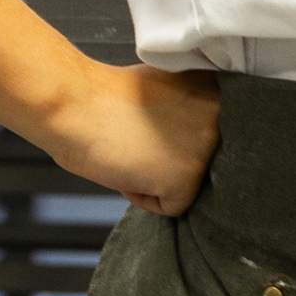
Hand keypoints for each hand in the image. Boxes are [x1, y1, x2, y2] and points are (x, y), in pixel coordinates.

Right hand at [33, 63, 223, 215]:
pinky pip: (171, 207)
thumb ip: (189, 109)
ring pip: (187, 183)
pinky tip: (126, 167)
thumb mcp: (165, 90)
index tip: (149, 127)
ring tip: (131, 149)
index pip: (207, 135)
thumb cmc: (103, 98)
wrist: (73, 103)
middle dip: (167, 158)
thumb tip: (196, 139)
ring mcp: (207, 146)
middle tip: (136, 139)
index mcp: (216, 88)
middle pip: (200, 160)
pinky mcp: (187, 176)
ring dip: (157, 177)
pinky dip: (143, 197)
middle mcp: (222, 114)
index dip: (171, 137)